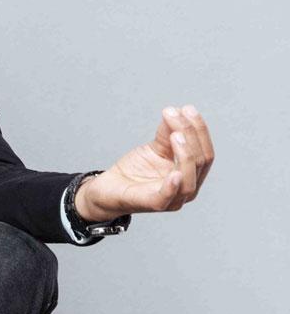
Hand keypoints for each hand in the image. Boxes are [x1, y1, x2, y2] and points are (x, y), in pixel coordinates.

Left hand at [82, 104, 213, 216]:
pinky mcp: (153, 204)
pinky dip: (173, 186)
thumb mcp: (153, 147)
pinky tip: (175, 173)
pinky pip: (167, 197)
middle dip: (190, 135)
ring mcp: (172, 199)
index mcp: (192, 174)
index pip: (205, 152)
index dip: (199, 130)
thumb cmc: (134, 171)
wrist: (107, 188)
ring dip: (185, 155)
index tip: (187, 109)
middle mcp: (187, 188)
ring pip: (189, 180)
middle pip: (200, 162)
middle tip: (175, 115)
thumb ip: (167, 133)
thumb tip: (176, 112)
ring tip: (176, 135)